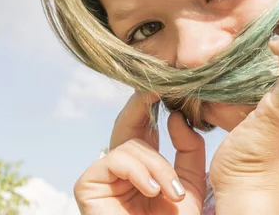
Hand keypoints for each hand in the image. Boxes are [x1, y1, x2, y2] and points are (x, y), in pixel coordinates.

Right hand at [74, 93, 205, 214]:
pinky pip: (115, 160)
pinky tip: (154, 191)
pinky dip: (139, 173)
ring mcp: (103, 175)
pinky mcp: (88, 185)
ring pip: (131, 146)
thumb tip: (175, 115)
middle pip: (128, 123)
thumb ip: (187, 149)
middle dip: (141, 105)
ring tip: (174, 194)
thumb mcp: (190, 184)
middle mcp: (122, 166)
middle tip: (155, 89)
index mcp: (145, 164)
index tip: (168, 84)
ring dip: (158, 167)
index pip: (146, 125)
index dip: (154, 104)